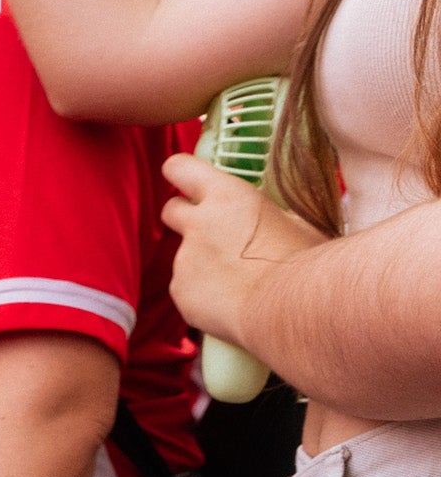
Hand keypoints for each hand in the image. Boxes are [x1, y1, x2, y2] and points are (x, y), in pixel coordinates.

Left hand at [161, 151, 327, 346]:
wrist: (292, 309)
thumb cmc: (306, 263)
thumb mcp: (297, 222)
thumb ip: (268, 214)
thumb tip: (270, 217)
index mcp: (227, 196)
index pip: (181, 167)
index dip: (181, 173)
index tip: (184, 178)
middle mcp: (198, 224)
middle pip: (171, 209)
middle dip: (184, 217)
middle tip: (210, 231)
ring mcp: (184, 259)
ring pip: (186, 256)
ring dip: (205, 264)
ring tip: (242, 282)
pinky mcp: (180, 291)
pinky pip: (188, 289)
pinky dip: (204, 294)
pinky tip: (233, 303)